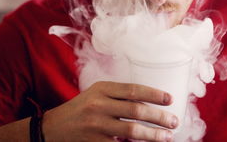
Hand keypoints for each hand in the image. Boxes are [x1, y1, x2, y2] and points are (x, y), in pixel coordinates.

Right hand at [42, 81, 178, 141]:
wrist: (52, 127)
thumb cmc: (80, 108)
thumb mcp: (96, 94)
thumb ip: (118, 95)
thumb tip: (148, 101)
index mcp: (101, 88)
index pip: (133, 89)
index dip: (154, 94)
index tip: (169, 99)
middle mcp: (99, 105)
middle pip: (136, 110)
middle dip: (159, 117)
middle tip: (174, 121)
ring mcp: (96, 125)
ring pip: (131, 130)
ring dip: (153, 135)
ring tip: (167, 137)